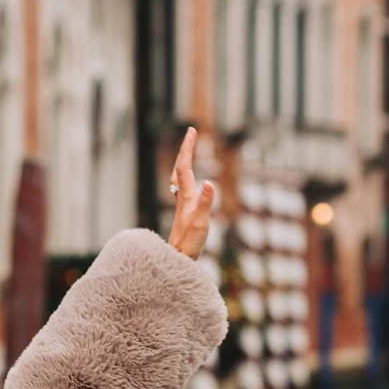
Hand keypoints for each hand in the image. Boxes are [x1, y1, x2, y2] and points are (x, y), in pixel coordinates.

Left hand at [164, 127, 218, 260]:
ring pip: (179, 177)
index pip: (185, 166)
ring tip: (187, 152)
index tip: (191, 130)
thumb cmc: (189, 242)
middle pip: (180, 168)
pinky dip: (186, 177)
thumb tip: (210, 182)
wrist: (177, 258)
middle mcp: (182, 197)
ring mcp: (182, 205)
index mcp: (186, 196)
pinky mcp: (184, 213)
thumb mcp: (201, 221)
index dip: (188, 148)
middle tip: (190, 134)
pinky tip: (188, 183)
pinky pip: (183, 187)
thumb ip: (206, 201)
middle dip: (185, 150)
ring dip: (183, 162)